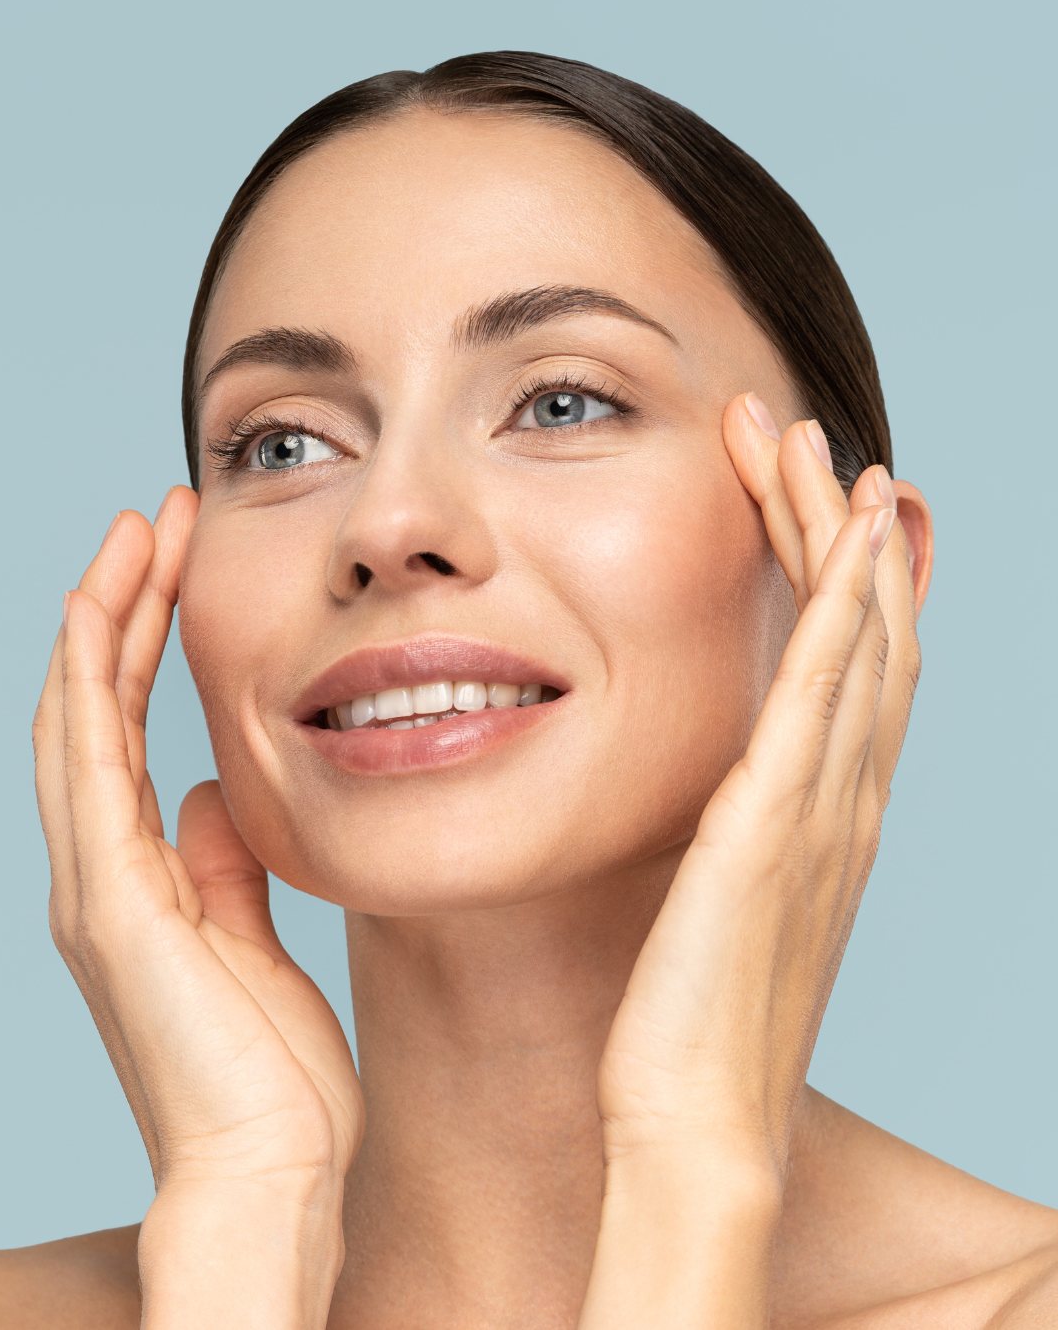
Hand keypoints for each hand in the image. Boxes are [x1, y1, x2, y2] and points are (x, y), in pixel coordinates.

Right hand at [32, 488, 363, 1327]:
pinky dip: (93, 684)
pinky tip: (105, 613)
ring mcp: (97, 887)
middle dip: (121, 609)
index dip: (143, 647)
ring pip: (80, 719)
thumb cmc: (271, 1075)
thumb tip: (213, 797)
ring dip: (105, 621)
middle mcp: (100, 875)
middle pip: (94, 709)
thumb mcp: (252, 942)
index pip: (127, 733)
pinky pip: (91, 767)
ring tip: (134, 535)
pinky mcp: (113, 903)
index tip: (176, 571)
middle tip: (150, 524)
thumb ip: (221, 867)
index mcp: (136, 882)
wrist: (270, 1170)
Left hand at [582, 396, 931, 1326]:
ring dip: (844, 540)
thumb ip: (732, 839)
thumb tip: (712, 792)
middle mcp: (845, 802)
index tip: (823, 504)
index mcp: (828, 819)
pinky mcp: (777, 825)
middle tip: (818, 445)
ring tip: (824, 453)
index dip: (849, 582)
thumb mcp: (722, 903)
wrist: (698, 1118)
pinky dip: (847, 608)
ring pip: (858, 643)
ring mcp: (824, 810)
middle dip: (843, 533)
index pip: (852, 674)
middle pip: (867, 637)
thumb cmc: (694, 1019)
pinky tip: (849, 537)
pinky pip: (823, 694)